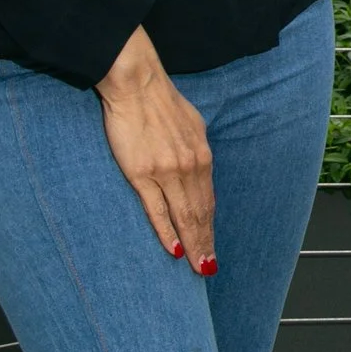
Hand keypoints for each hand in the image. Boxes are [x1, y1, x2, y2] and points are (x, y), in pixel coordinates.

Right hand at [96, 27, 216, 274]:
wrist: (137, 84)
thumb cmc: (161, 102)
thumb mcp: (191, 125)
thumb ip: (194, 149)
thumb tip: (198, 166)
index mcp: (202, 155)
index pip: (208, 200)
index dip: (210, 226)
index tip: (213, 246)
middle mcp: (190, 166)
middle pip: (200, 213)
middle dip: (206, 243)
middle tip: (209, 267)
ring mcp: (168, 172)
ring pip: (184, 216)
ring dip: (192, 244)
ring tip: (197, 266)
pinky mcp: (143, 174)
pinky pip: (158, 211)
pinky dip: (167, 233)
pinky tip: (173, 250)